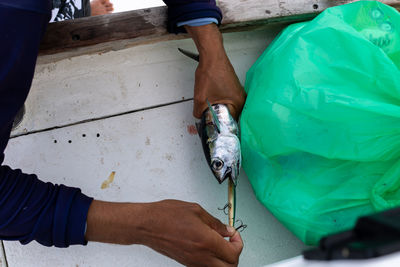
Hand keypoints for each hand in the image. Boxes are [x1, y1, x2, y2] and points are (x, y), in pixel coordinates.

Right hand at [86, 200, 243, 266]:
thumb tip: (226, 230)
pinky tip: (208, 246)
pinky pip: (205, 266)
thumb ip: (214, 222)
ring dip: (224, 259)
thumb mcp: (195, 210)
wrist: (146, 225)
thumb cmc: (166, 215)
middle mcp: (201, 256)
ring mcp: (193, 262)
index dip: (238, 243)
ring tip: (220, 243)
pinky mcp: (185, 263)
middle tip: (231, 242)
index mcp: (206, 241)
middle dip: (235, 255)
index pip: (233, 253)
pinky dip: (212, 260)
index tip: (234, 234)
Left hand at [185, 24, 245, 119]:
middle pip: (229, 115)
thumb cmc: (210, 73)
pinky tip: (211, 100)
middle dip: (218, 118)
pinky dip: (219, 102)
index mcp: (238, 103)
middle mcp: (242, 98)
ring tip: (208, 111)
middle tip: (208, 121)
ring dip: (218, 110)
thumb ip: (199, 112)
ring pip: (227, 107)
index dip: (220, 126)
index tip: (213, 129)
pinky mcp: (233, 87)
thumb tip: (199, 117)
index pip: (230, 122)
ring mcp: (238, 92)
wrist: (211, 55)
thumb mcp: (201, 98)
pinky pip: (227, 100)